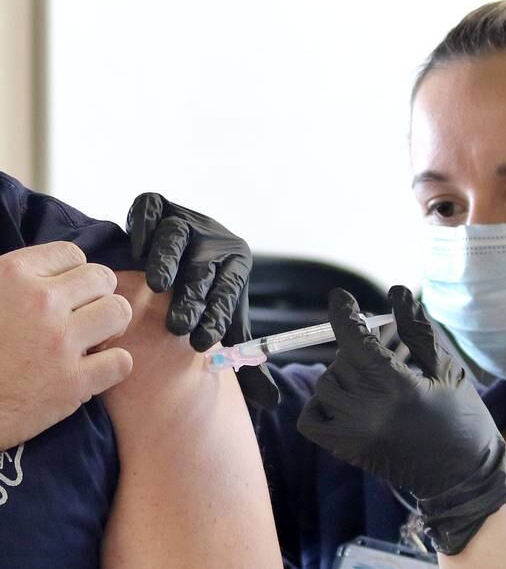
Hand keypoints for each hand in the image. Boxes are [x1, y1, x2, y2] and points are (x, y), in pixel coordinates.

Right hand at [0, 242, 132, 449]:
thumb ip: (16, 279)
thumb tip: (50, 274)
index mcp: (13, 275)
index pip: (72, 254)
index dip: (73, 275)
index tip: (65, 293)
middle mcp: (40, 303)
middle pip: (103, 278)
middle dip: (99, 295)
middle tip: (84, 316)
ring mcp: (59, 342)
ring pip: (119, 312)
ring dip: (111, 326)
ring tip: (92, 339)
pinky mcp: (72, 382)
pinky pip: (121, 360)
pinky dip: (112, 366)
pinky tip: (92, 369)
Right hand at [126, 193, 251, 350]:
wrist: (181, 259)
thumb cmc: (205, 299)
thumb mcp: (226, 323)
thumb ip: (245, 360)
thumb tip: (270, 400)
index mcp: (236, 264)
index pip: (230, 288)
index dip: (217, 314)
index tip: (200, 344)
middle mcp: (213, 239)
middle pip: (204, 266)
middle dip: (192, 297)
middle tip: (177, 327)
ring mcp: (185, 219)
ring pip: (176, 235)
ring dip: (168, 260)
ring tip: (157, 286)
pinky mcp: (157, 205)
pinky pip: (150, 207)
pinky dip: (142, 224)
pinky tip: (136, 250)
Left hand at [298, 286, 505, 554]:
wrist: (464, 477)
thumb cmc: (462, 417)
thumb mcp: (446, 368)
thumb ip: (416, 330)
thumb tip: (396, 292)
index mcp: (398, 387)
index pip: (355, 341)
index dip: (343, 314)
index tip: (340, 297)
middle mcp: (370, 411)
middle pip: (341, 361)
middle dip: (356, 348)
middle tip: (378, 350)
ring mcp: (355, 434)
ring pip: (324, 386)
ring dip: (340, 374)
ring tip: (367, 376)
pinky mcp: (349, 451)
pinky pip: (311, 421)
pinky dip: (319, 404)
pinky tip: (343, 398)